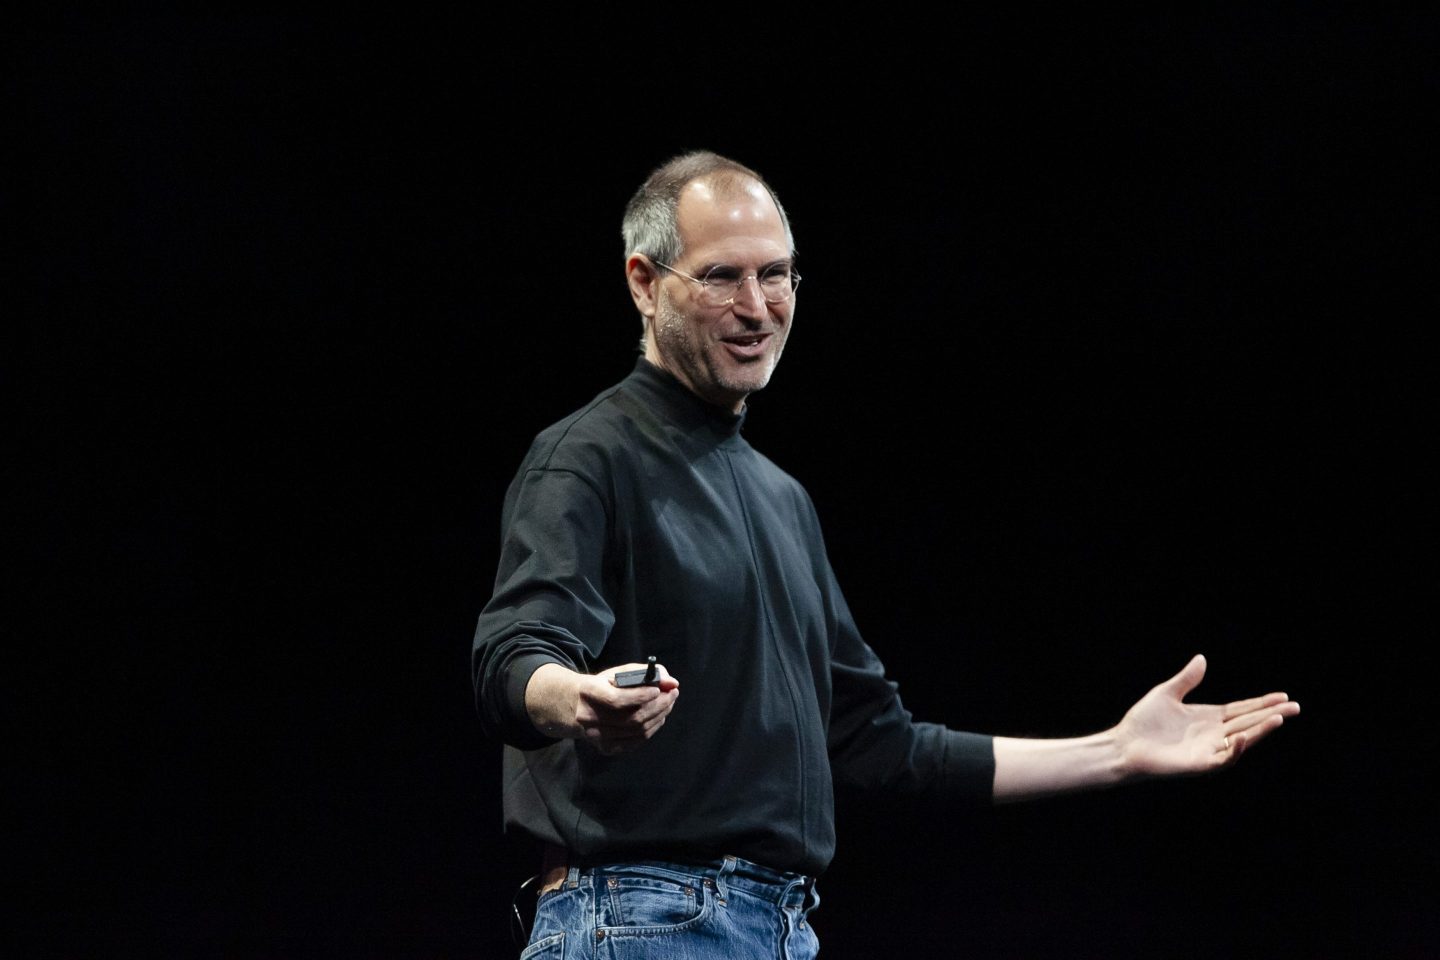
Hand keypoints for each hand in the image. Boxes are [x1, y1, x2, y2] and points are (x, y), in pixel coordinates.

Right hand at [526, 662, 680, 755]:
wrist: (575, 706)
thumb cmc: (602, 686)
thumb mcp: (617, 673)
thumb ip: (644, 673)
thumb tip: (671, 682)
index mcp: (588, 693)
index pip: (615, 700)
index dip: (639, 696)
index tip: (658, 689)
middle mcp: (588, 717)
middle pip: (631, 718)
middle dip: (658, 706)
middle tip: (673, 694)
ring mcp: (595, 736)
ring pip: (637, 731)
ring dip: (659, 716)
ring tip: (668, 703)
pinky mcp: (605, 748)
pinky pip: (636, 742)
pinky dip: (652, 729)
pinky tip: (658, 717)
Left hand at [1115, 654, 1299, 777]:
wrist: (1124, 744)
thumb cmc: (1143, 721)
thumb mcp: (1166, 693)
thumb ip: (1186, 679)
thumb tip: (1202, 659)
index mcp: (1208, 717)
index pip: (1242, 709)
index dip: (1262, 703)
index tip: (1283, 695)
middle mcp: (1213, 734)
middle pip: (1249, 723)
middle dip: (1271, 715)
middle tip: (1294, 707)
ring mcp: (1208, 749)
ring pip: (1242, 741)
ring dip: (1261, 731)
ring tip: (1278, 719)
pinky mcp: (1200, 764)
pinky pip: (1223, 759)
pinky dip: (1235, 749)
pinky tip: (1242, 737)